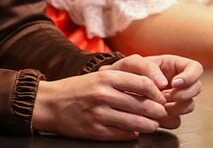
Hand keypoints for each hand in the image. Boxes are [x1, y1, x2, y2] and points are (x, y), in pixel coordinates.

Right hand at [30, 59, 170, 140]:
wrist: (49, 103)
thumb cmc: (77, 89)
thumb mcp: (99, 77)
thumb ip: (123, 81)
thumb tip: (151, 90)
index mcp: (106, 78)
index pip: (143, 83)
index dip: (157, 92)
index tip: (161, 97)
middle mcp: (104, 95)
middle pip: (142, 104)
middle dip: (157, 111)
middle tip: (163, 113)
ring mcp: (99, 114)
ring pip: (135, 122)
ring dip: (149, 125)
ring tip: (153, 125)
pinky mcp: (95, 131)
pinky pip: (122, 135)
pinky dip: (132, 134)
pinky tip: (135, 132)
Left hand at [104, 53, 203, 127]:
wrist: (113, 90)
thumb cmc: (124, 73)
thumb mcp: (133, 63)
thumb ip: (148, 67)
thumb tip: (163, 83)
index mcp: (174, 66)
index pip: (196, 68)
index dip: (190, 77)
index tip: (174, 83)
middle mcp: (178, 83)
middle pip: (197, 88)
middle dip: (182, 94)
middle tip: (165, 97)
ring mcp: (174, 99)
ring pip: (190, 105)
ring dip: (177, 107)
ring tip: (160, 106)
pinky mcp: (168, 114)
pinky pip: (177, 119)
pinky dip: (168, 119)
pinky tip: (157, 116)